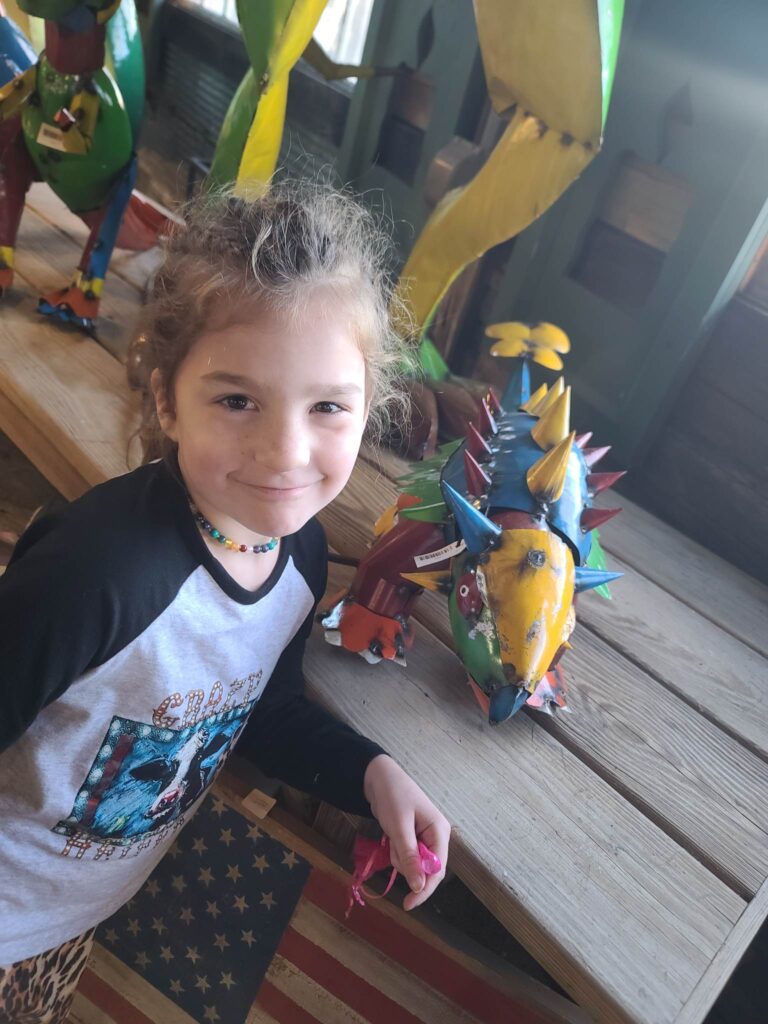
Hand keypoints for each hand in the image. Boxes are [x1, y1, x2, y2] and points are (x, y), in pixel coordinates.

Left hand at [363, 754, 449, 910]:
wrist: (377, 777)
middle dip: (408, 866)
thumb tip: (419, 886)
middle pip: (427, 869)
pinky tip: (391, 834)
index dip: (425, 888)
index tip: (409, 903)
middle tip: (393, 849)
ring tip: (391, 834)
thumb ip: (409, 856)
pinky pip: (405, 856)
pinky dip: (396, 851)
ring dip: (399, 857)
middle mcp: (435, 836)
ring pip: (413, 864)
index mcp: (439, 831)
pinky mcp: (412, 838)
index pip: (438, 869)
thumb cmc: (392, 796)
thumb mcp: (399, 827)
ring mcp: (424, 837)